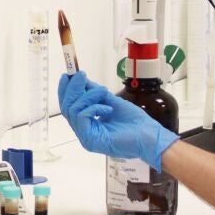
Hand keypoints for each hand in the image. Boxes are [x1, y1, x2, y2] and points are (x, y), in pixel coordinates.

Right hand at [58, 71, 178, 170]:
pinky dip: (94, 107)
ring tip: (103, 92)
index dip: (66, 90)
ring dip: (88, 95)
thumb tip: (82, 79)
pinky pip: (82, 117)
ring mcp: (86, 137)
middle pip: (67, 107)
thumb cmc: (135, 122)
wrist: (148, 136)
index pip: (68, 106)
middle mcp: (84, 131)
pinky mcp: (90, 140)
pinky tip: (108, 108)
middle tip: (81, 75)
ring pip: (73, 110)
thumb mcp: (111, 101)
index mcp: (88, 124)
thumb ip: (94, 92)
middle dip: (73, 88)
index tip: (68, 74)